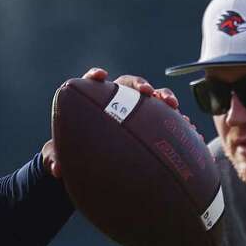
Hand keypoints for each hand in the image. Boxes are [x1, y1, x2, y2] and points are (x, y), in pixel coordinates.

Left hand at [42, 67, 192, 177]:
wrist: (87, 166)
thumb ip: (54, 159)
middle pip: (129, 85)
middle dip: (140, 85)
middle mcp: (115, 103)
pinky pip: (166, 122)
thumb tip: (55, 169)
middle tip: (148, 93)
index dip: (96, 77)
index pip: (93, 83)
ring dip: (164, 98)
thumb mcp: (59, 157)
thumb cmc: (70, 154)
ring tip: (173, 107)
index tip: (100, 76)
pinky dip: (177, 124)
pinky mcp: (150, 127)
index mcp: (91, 102)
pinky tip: (190, 132)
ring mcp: (135, 113)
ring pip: (151, 100)